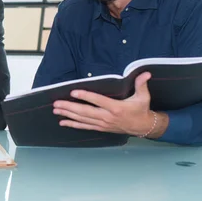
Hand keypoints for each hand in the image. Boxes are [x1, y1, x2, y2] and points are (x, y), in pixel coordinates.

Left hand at [53, 72, 167, 137]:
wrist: (143, 127)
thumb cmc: (141, 109)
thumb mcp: (143, 97)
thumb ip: (141, 84)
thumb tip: (145, 73)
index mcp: (116, 108)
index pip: (98, 101)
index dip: (86, 97)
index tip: (74, 92)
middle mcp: (107, 117)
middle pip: (85, 112)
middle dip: (70, 107)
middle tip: (57, 103)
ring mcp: (102, 124)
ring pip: (82, 119)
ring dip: (68, 115)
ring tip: (56, 110)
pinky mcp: (100, 128)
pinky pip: (84, 126)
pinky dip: (73, 125)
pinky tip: (63, 122)